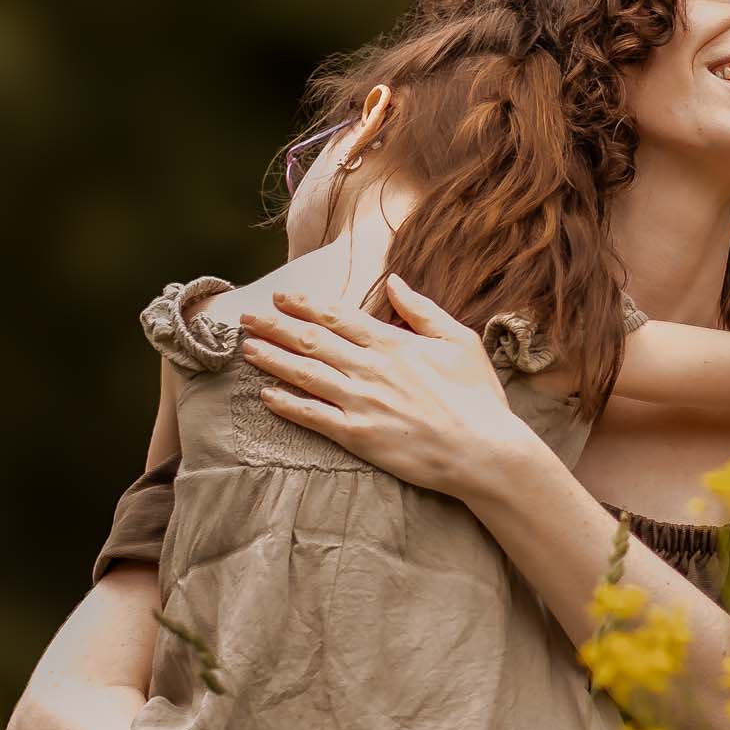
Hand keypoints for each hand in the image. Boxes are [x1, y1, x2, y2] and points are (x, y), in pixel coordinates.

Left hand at [238, 279, 540, 498]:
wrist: (482, 449)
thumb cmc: (477, 395)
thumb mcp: (459, 340)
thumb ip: (422, 309)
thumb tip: (394, 280)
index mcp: (393, 343)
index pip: (338, 317)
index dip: (305, 305)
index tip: (281, 296)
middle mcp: (370, 368)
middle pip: (312, 341)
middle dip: (275, 326)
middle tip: (247, 317)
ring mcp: (361, 402)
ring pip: (305, 374)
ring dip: (272, 359)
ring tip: (247, 349)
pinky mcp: (357, 436)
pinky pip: (312, 416)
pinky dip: (287, 404)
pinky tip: (266, 396)